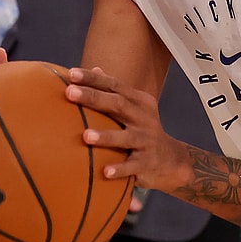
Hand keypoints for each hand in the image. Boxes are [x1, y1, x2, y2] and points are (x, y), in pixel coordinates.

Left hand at [65, 66, 190, 193]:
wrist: (171, 160)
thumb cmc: (142, 131)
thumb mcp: (133, 109)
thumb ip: (115, 92)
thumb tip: (94, 69)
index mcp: (139, 102)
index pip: (114, 85)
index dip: (93, 79)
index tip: (71, 74)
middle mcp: (144, 118)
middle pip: (119, 104)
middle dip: (94, 97)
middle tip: (69, 92)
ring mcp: (147, 141)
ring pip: (127, 137)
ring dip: (106, 136)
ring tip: (86, 135)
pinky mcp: (147, 163)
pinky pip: (132, 166)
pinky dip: (120, 169)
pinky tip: (105, 172)